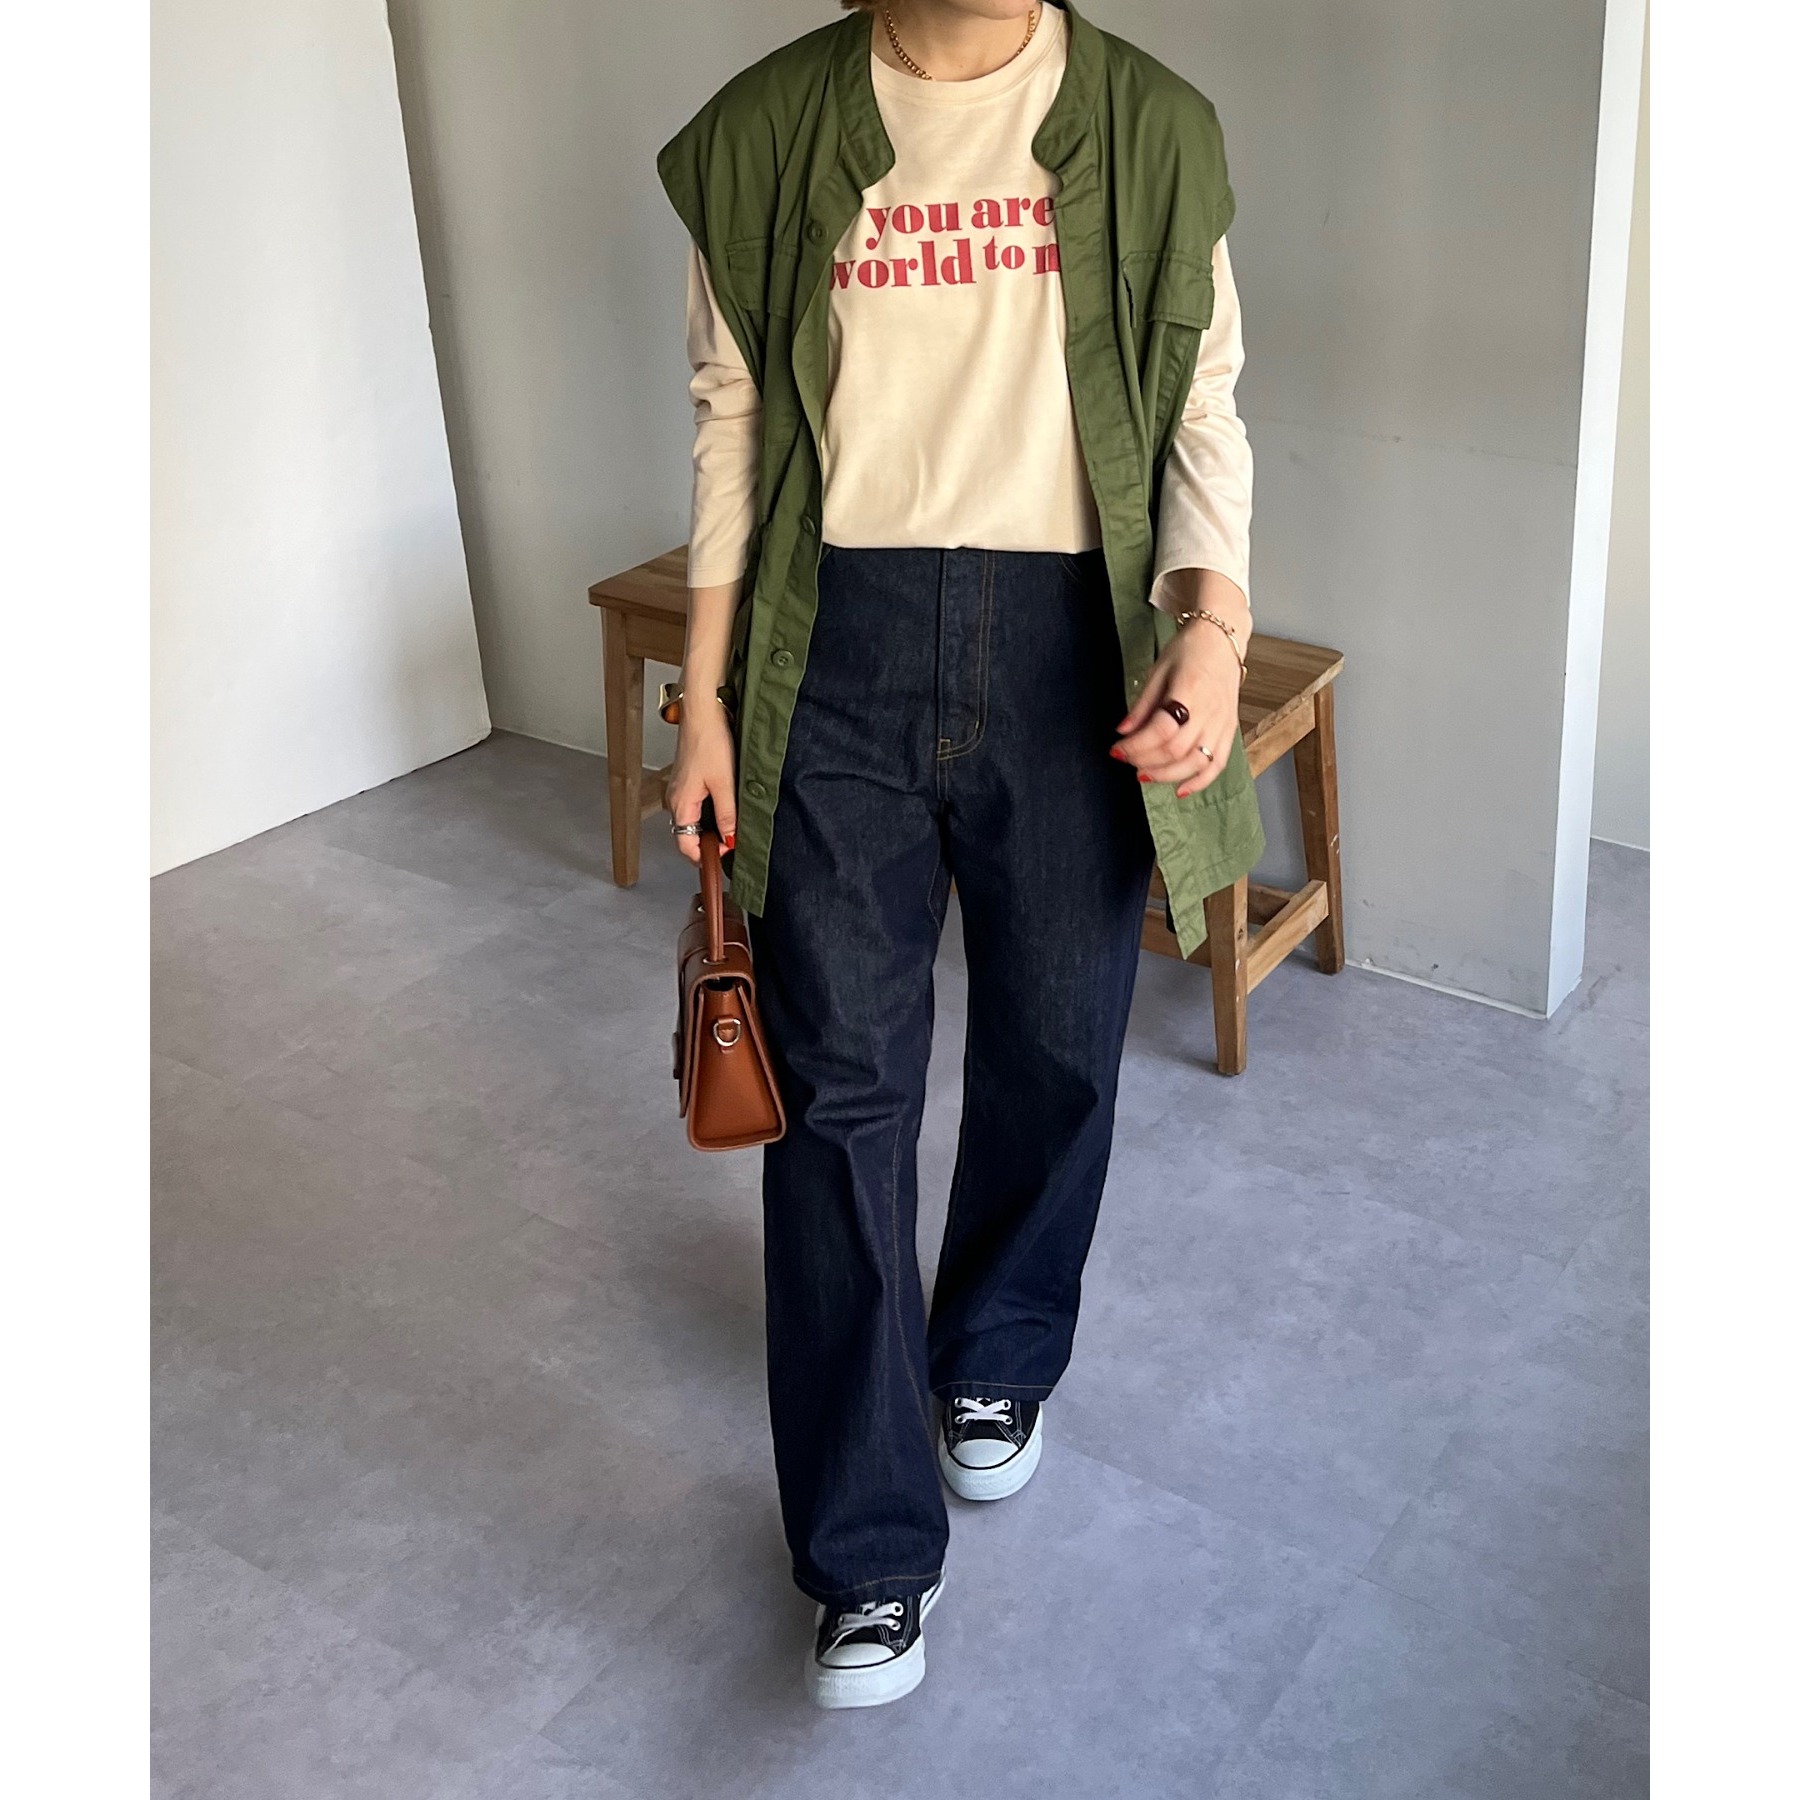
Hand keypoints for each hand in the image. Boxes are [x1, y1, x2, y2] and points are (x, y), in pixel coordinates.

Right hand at [666, 697, 735, 864]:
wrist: (703, 713)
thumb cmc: (709, 741)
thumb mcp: (725, 784)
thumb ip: (727, 815)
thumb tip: (730, 840)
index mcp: (681, 804)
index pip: (684, 845)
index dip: (703, 857)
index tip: (724, 858)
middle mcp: (675, 800)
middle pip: (687, 835)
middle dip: (708, 845)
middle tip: (731, 845)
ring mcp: (680, 790)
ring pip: (692, 821)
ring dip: (709, 829)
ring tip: (731, 829)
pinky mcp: (687, 781)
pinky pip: (695, 807)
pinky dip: (708, 815)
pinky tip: (725, 810)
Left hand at [1111, 614, 1242, 798]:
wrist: (1222, 640)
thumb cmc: (1188, 651)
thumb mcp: (1158, 670)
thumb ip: (1142, 705)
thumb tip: (1123, 732)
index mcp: (1190, 690)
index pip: (1162, 730)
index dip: (1136, 745)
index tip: (1116, 749)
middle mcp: (1211, 710)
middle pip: (1177, 750)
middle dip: (1146, 761)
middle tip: (1127, 760)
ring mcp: (1223, 722)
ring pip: (1197, 762)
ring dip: (1167, 775)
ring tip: (1145, 775)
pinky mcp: (1230, 730)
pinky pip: (1218, 764)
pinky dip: (1200, 781)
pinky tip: (1180, 790)